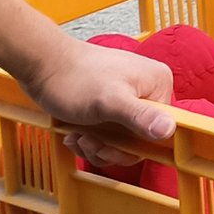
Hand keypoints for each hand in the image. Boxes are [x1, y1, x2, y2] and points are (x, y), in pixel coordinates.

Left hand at [20, 35, 176, 167]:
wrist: (44, 65)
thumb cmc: (74, 77)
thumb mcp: (109, 102)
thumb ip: (140, 116)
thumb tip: (169, 129)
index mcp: (157, 84)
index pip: (160, 130)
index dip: (134, 147)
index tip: (109, 147)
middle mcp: (147, 90)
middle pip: (139, 138)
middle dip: (110, 147)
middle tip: (89, 141)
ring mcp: (128, 97)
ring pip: (121, 139)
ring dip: (97, 145)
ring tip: (78, 136)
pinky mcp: (110, 104)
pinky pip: (108, 134)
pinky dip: (90, 139)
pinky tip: (75, 134)